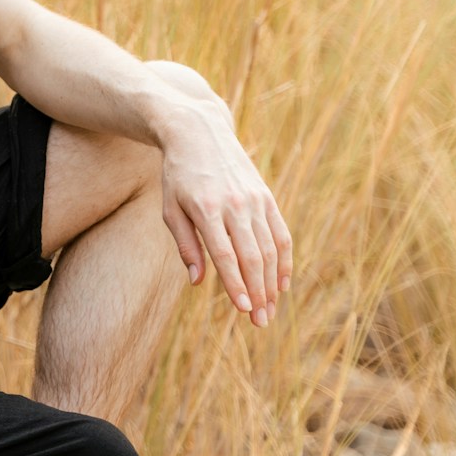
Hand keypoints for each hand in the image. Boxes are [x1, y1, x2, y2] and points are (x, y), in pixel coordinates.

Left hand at [157, 101, 293, 326]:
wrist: (199, 133)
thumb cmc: (178, 176)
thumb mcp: (171, 208)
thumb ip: (186, 245)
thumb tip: (198, 281)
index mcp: (207, 208)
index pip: (225, 254)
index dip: (235, 283)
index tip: (243, 309)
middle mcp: (236, 205)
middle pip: (253, 256)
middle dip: (259, 292)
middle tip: (260, 321)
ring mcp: (255, 200)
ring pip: (271, 249)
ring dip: (273, 283)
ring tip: (270, 309)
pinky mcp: (267, 197)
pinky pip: (281, 234)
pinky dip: (285, 260)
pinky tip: (283, 283)